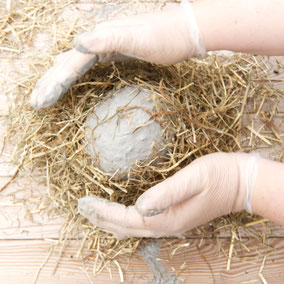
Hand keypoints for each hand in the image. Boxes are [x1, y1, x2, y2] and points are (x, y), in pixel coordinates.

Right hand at [30, 0, 204, 109]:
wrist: (184, 32)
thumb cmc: (166, 37)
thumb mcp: (139, 38)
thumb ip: (109, 39)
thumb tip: (77, 43)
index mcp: (102, 38)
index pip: (71, 63)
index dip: (55, 83)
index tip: (41, 101)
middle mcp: (100, 40)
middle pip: (68, 63)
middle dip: (51, 83)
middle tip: (36, 102)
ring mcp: (108, 46)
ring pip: (76, 64)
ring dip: (59, 80)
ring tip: (45, 92)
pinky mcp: (116, 52)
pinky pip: (89, 65)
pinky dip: (75, 74)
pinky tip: (70, 78)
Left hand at [78, 152, 258, 238]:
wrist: (241, 184)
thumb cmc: (219, 176)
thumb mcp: (193, 179)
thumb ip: (166, 193)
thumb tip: (138, 205)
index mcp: (168, 218)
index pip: (127, 219)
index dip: (104, 211)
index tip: (86, 202)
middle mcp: (166, 225)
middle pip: (126, 228)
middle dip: (102, 219)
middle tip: (83, 208)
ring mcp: (171, 223)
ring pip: (133, 228)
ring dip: (111, 220)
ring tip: (95, 212)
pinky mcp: (174, 216)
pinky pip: (142, 223)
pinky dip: (125, 219)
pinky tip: (120, 213)